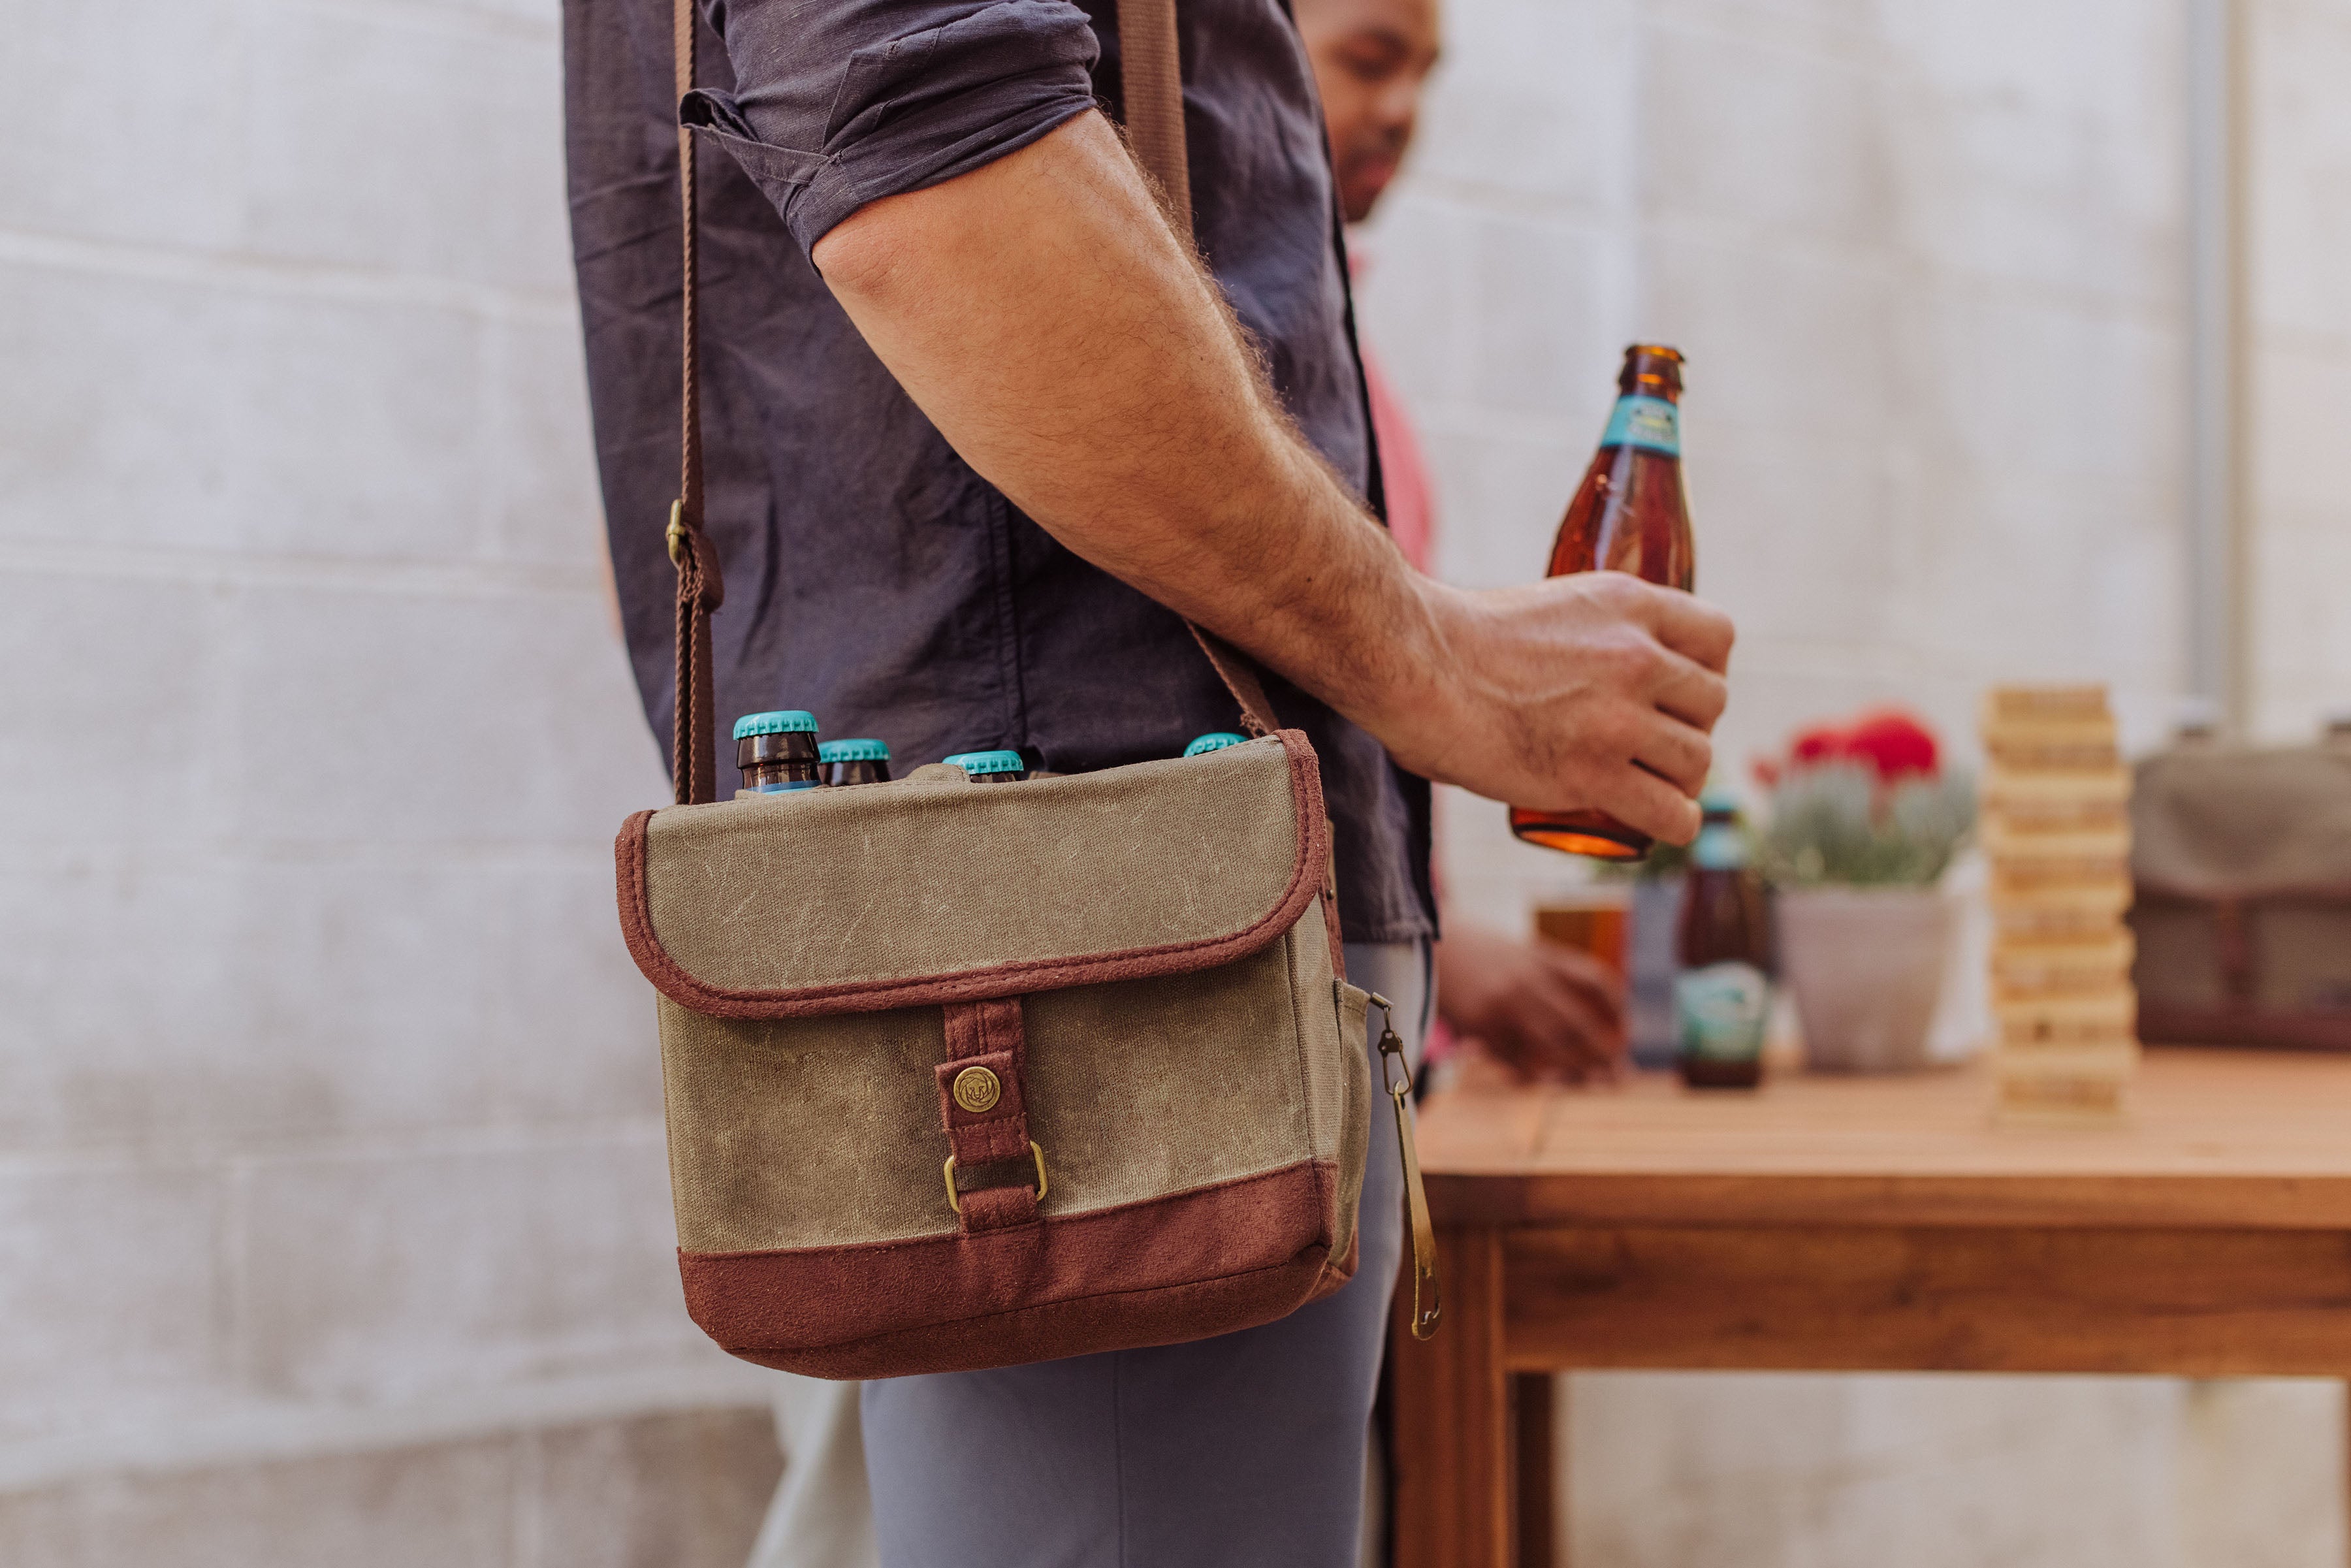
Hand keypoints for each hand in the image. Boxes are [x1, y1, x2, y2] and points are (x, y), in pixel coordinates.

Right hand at [1376, 571, 1733, 845]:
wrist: (1415, 666)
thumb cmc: (1458, 640)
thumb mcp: (1551, 608)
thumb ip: (1590, 636)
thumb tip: (1592, 670)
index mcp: (1628, 604)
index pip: (1718, 637)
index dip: (1705, 670)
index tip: (1678, 691)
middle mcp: (1636, 656)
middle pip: (1712, 703)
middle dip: (1689, 727)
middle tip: (1650, 744)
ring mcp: (1618, 718)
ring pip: (1697, 760)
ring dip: (1679, 778)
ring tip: (1648, 784)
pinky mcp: (1594, 775)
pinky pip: (1672, 813)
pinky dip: (1674, 823)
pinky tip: (1659, 823)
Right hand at [1437, 924, 1624, 1083]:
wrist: (1428, 941)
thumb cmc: (1479, 951)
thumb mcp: (1522, 951)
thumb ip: (1552, 974)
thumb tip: (1590, 1015)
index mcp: (1543, 956)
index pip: (1595, 981)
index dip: (1618, 1009)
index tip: (1625, 1031)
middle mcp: (1528, 979)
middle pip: (1578, 1022)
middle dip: (1603, 1052)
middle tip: (1621, 1075)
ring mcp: (1503, 1002)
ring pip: (1550, 1045)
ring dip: (1576, 1069)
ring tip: (1593, 1084)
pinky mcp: (1478, 1022)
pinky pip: (1513, 1057)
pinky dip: (1532, 1074)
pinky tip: (1545, 1082)